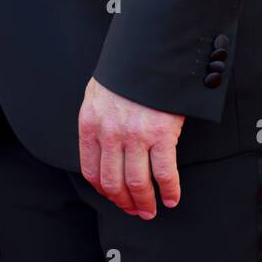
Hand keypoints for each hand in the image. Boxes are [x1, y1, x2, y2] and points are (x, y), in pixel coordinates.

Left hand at [78, 77, 183, 218]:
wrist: (149, 50)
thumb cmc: (125, 71)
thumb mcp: (98, 93)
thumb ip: (98, 120)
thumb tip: (102, 147)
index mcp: (90, 123)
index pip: (91, 170)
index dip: (104, 190)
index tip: (114, 197)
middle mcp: (109, 133)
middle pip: (113, 182)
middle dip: (124, 202)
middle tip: (135, 210)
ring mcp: (135, 135)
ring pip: (137, 184)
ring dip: (145, 203)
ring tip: (152, 209)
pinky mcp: (161, 134)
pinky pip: (164, 173)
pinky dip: (169, 191)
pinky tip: (171, 197)